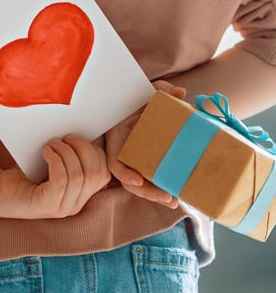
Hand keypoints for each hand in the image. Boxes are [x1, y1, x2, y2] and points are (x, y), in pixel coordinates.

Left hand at [0, 135, 109, 218]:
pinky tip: (45, 153)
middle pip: (96, 173)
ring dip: (66, 152)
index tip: (74, 139)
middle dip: (82, 149)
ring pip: (79, 175)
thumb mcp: (54, 164)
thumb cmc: (25, 173)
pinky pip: (62, 180)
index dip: (94, 152)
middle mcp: (75, 205)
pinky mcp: (45, 205)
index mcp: (82, 195)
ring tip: (51, 145)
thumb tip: (87, 134)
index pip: (104, 173)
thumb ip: (72, 156)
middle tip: (63, 139)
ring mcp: (61, 208)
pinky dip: (56, 160)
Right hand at [102, 80, 183, 209]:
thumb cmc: (140, 98)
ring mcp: (135, 160)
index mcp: (117, 138)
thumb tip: (179, 92)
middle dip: (147, 192)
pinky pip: (152, 179)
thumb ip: (161, 90)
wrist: (142, 102)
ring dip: (155, 194)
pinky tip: (177, 194)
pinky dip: (162, 187)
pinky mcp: (147, 164)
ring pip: (141, 184)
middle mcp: (123, 152)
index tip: (138, 180)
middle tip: (168, 198)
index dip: (124, 172)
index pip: (114, 161)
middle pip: (129, 180)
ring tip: (175, 201)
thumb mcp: (148, 92)